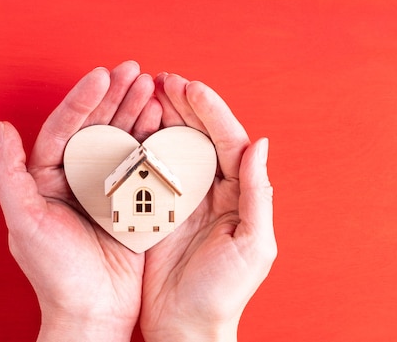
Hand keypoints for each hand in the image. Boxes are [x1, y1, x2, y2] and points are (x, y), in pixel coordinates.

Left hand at [0, 61, 160, 341]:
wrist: (94, 311)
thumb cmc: (56, 273)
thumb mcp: (24, 224)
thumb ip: (11, 176)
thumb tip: (3, 130)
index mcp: (49, 178)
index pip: (65, 128)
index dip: (83, 99)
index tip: (102, 75)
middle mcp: (78, 176)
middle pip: (97, 126)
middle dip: (115, 96)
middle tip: (134, 70)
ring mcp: (108, 186)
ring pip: (123, 138)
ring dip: (136, 111)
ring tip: (151, 86)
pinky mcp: (133, 199)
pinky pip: (144, 162)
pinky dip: (153, 139)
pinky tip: (161, 119)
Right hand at [140, 74, 276, 341]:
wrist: (186, 325)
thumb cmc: (224, 291)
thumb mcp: (254, 244)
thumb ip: (258, 193)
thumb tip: (261, 144)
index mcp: (239, 193)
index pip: (229, 141)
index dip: (212, 112)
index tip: (191, 87)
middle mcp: (214, 189)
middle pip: (202, 136)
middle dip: (186, 105)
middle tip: (166, 79)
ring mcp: (185, 197)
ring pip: (177, 146)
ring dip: (166, 117)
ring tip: (151, 91)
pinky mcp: (159, 208)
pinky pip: (153, 168)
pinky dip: (145, 144)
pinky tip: (136, 125)